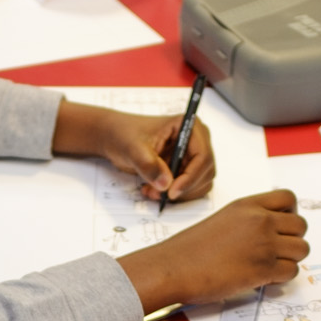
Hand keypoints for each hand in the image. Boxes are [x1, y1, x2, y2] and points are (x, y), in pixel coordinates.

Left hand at [52, 101, 216, 202]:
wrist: (115, 138)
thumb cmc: (124, 134)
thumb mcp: (133, 148)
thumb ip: (148, 164)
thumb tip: (166, 183)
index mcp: (189, 126)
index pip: (203, 156)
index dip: (191, 177)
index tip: (172, 191)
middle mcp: (196, 140)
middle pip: (205, 172)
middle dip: (183, 188)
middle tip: (158, 193)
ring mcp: (191, 155)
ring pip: (199, 183)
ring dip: (178, 194)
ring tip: (152, 191)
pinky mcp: (185, 168)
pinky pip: (189, 188)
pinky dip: (175, 195)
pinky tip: (154, 190)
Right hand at [118, 189, 309, 312]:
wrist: (173, 268)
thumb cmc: (189, 249)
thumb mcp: (222, 220)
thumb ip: (246, 222)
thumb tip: (265, 234)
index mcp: (248, 206)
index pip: (288, 198)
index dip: (291, 213)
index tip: (282, 226)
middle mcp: (260, 221)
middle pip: (300, 225)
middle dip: (293, 240)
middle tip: (277, 251)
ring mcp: (264, 244)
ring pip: (302, 249)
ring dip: (291, 259)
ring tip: (271, 266)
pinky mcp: (263, 269)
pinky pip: (292, 271)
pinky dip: (282, 277)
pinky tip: (266, 278)